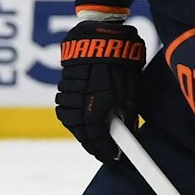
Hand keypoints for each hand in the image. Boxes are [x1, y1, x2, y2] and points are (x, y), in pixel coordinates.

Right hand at [54, 20, 146, 160]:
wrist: (100, 36)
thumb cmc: (121, 63)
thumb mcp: (131, 91)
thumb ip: (127, 115)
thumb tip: (129, 135)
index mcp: (97, 105)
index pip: (97, 139)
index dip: (104, 151)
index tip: (112, 158)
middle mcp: (80, 102)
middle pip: (80, 133)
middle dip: (91, 144)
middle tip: (102, 150)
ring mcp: (69, 93)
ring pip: (69, 121)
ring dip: (80, 131)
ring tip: (92, 135)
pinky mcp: (63, 85)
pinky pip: (64, 107)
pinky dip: (73, 115)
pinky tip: (82, 116)